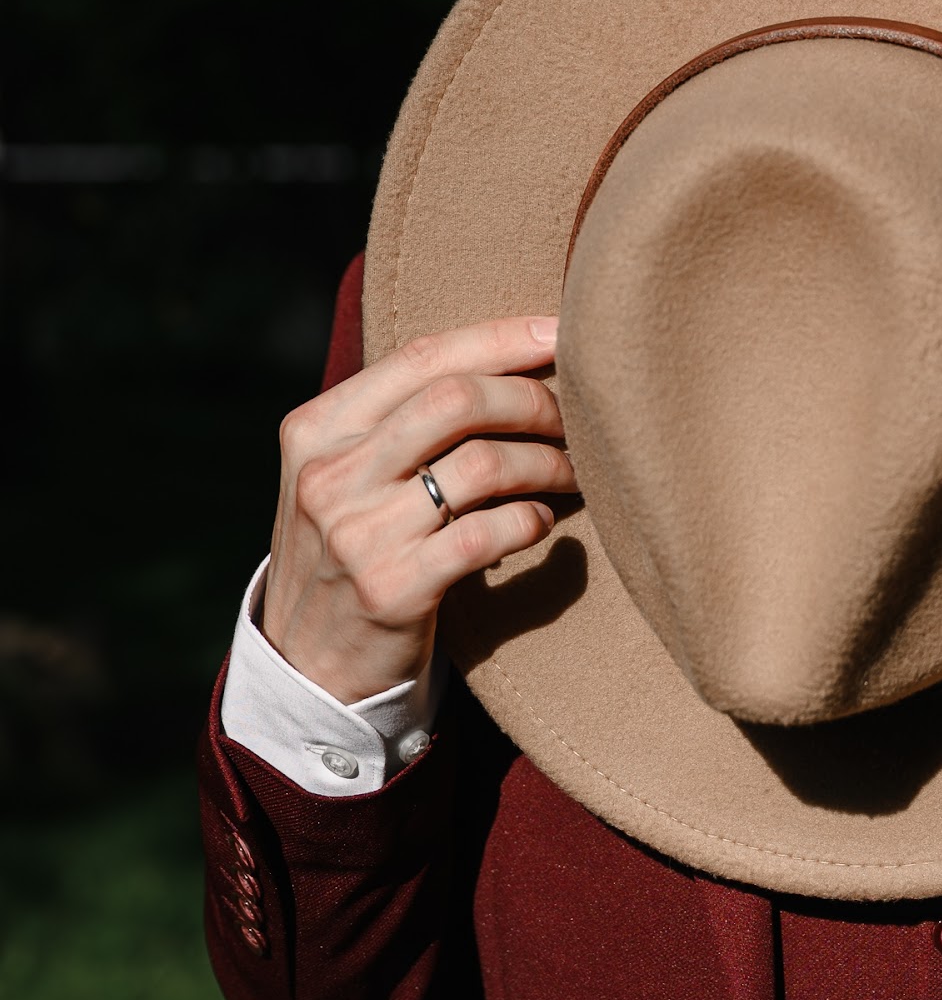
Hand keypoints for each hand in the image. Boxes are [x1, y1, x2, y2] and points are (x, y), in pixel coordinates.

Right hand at [262, 316, 577, 703]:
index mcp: (316, 429)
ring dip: (547, 462)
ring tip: (571, 473)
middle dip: (532, 399)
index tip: (561, 333)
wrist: (308, 666)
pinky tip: (541, 522)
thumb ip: (397, 420)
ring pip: (483, 464)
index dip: (501, 338)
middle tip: (574, 418)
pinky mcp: (393, 590)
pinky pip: (489, 533)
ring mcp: (357, 534)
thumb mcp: (344, 475)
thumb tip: (508, 356)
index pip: (421, 356)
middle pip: (457, 399)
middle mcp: (329, 475)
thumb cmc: (350, 549)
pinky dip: (531, 520)